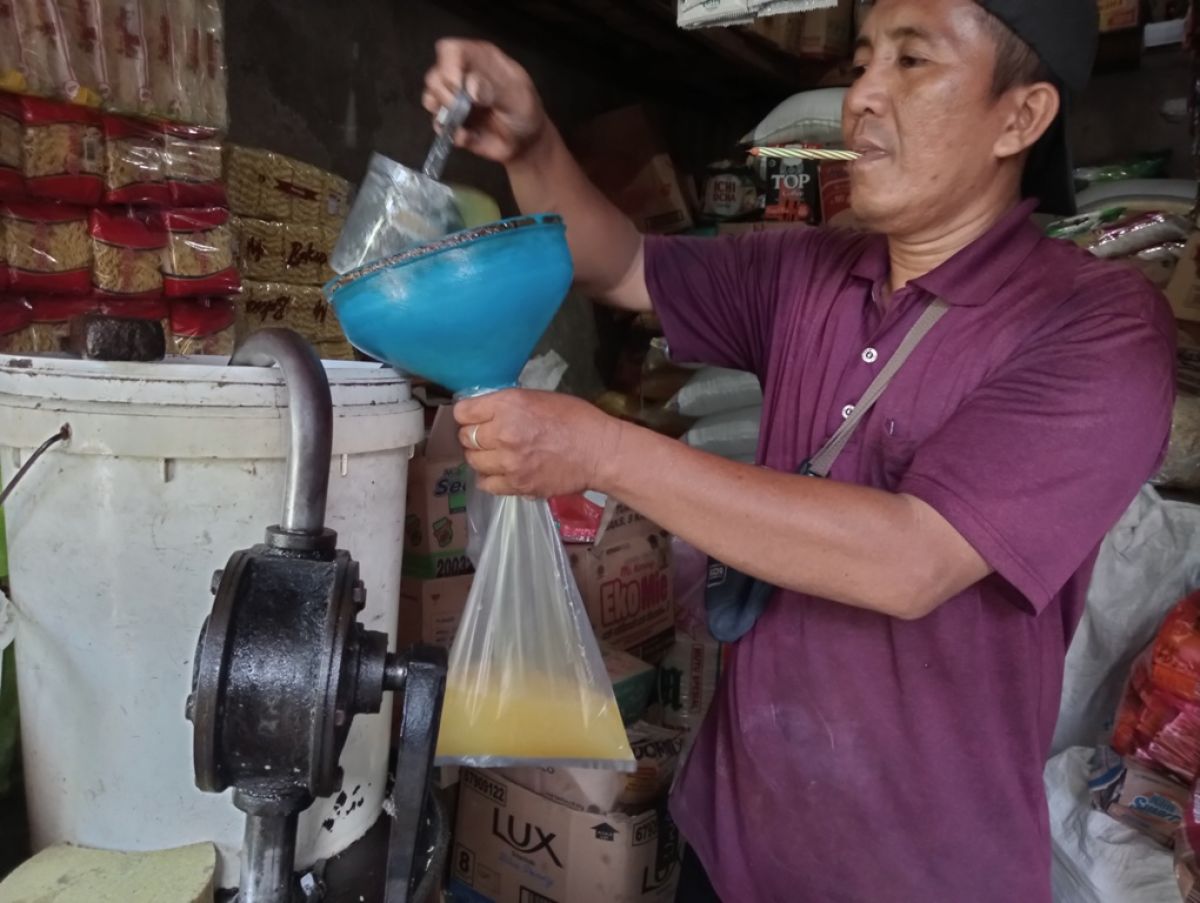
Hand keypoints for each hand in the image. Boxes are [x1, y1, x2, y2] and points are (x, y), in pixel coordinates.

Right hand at [423, 39, 549, 164]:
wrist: (525, 142)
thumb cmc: (524, 111)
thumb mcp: (517, 96)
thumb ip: (495, 88)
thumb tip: (470, 88)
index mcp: (479, 59)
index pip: (450, 50)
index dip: (448, 67)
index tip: (458, 87)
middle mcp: (461, 75)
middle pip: (434, 76)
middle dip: (444, 95)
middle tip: (463, 108)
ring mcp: (454, 99)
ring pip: (430, 98)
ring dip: (443, 113)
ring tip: (461, 123)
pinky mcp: (452, 122)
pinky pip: (438, 125)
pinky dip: (450, 133)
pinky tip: (467, 136)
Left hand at [454, 389, 622, 496]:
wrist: (599, 451)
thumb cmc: (576, 418)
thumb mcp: (539, 398)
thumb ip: (509, 405)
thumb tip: (486, 413)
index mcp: (508, 405)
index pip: (463, 411)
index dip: (468, 414)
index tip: (475, 417)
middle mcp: (502, 433)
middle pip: (465, 437)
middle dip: (474, 436)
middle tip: (489, 437)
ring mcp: (508, 462)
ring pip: (473, 461)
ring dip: (481, 457)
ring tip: (496, 455)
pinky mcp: (517, 485)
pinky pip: (487, 484)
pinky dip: (490, 478)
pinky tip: (501, 472)